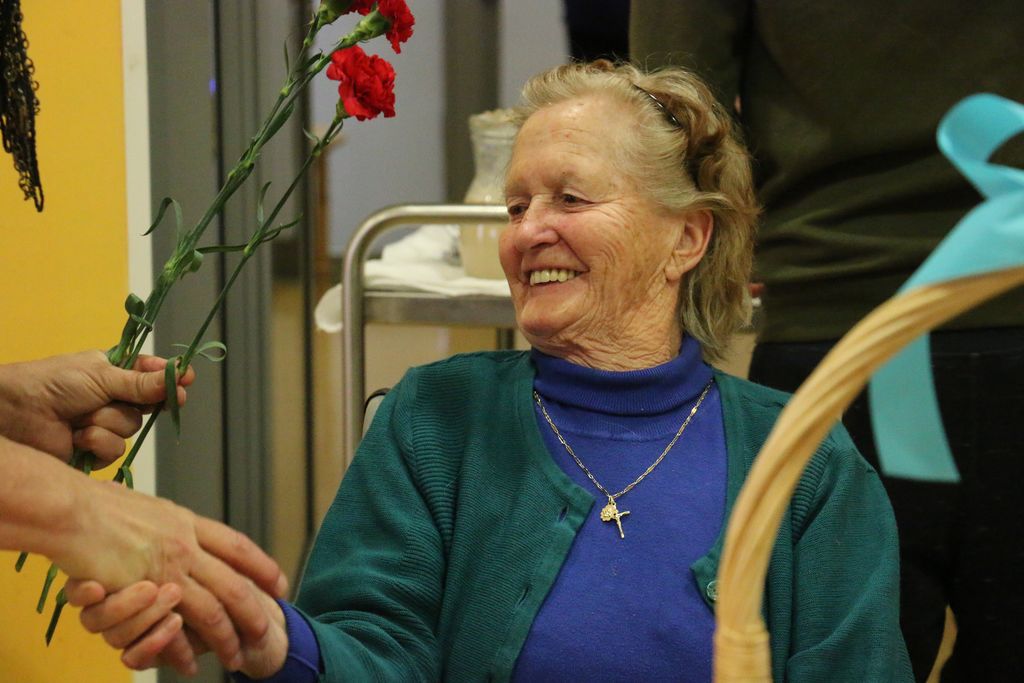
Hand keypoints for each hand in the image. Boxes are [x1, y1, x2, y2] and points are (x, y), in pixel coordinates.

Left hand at [0, 350, 194, 464]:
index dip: (168, 378)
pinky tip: (77, 438)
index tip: (186, 378)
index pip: (151, 375)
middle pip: (147, 405)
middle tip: (127, 398)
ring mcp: (102, 425)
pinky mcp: (93, 452)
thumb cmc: (51, 384)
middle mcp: (111, 399)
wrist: (13, 415)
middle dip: (134, 403)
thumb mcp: (100, 376)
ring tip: (80, 419)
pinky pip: (115, 451)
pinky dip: (97, 444)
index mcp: (112, 373)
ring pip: (131, 429)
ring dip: (107, 424)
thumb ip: (141, 383)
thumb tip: (180, 376)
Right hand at [53, 480, 287, 670]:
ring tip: (237, 658)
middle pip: (234, 582)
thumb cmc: (95, 506)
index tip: (280, 583)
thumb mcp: (144, 507)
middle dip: (254, 611)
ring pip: (213, 608)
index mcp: (187, 522)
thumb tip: (175, 523)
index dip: (262, 566)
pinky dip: (184, 648)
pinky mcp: (147, 588)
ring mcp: (170, 566)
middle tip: (268, 632)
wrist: (70, 509)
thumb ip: (164, 523)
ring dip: (226, 637)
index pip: (237, 546)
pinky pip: (176, 624)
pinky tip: (191, 663)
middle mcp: (186, 543)